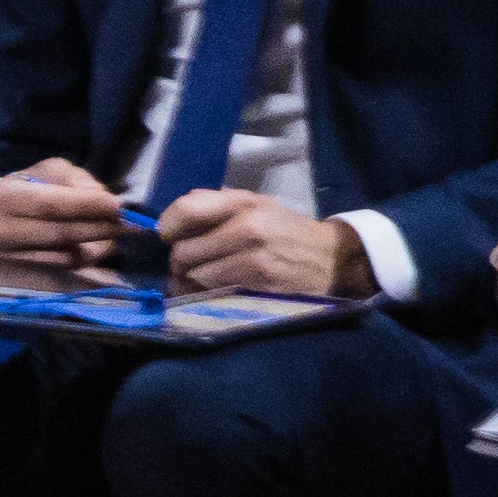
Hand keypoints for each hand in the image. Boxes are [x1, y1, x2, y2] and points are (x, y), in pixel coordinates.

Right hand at [0, 162, 130, 284]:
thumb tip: (102, 199)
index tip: (118, 205)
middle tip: (132, 222)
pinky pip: (66, 269)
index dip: (86, 206)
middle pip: (60, 234)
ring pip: (67, 256)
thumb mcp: (40, 173)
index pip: (50, 204)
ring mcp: (13, 260)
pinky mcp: (25, 277)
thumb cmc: (19, 193)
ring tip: (120, 231)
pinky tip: (103, 245)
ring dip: (100, 244)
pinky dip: (89, 257)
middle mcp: (4, 233)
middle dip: (100, 228)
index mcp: (5, 199)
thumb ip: (72, 181)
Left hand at [153, 187, 368, 301]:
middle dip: (180, 262)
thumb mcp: (256, 205)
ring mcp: (253, 259)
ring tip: (207, 278)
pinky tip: (220, 289)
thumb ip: (217, 205)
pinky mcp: (257, 287)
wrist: (329, 258)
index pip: (185, 210)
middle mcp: (247, 227)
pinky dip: (208, 294)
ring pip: (194, 276)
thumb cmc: (285, 231)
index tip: (170, 237)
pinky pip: (212, 293)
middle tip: (191, 264)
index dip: (167, 227)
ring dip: (193, 282)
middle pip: (182, 251)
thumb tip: (175, 215)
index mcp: (243, 203)